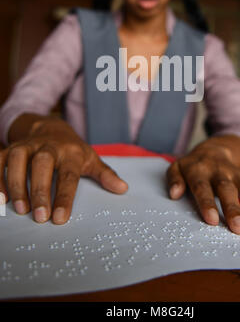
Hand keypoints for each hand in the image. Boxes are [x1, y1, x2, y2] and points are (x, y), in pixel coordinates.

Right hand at [0, 118, 127, 223]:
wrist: (50, 126)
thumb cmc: (72, 149)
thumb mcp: (91, 158)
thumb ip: (105, 174)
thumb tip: (122, 188)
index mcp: (71, 152)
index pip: (69, 175)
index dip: (65, 197)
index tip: (60, 219)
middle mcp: (48, 146)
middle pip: (43, 164)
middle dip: (40, 191)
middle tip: (39, 217)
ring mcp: (28, 146)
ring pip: (19, 159)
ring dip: (17, 184)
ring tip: (20, 209)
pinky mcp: (11, 148)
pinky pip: (0, 159)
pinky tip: (0, 198)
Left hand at [167, 145, 239, 234]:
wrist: (212, 149)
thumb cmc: (192, 166)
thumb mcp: (177, 168)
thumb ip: (174, 179)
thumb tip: (174, 194)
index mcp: (199, 170)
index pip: (202, 187)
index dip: (207, 202)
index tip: (212, 220)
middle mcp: (220, 172)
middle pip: (228, 189)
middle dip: (234, 208)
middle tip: (239, 229)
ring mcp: (237, 174)